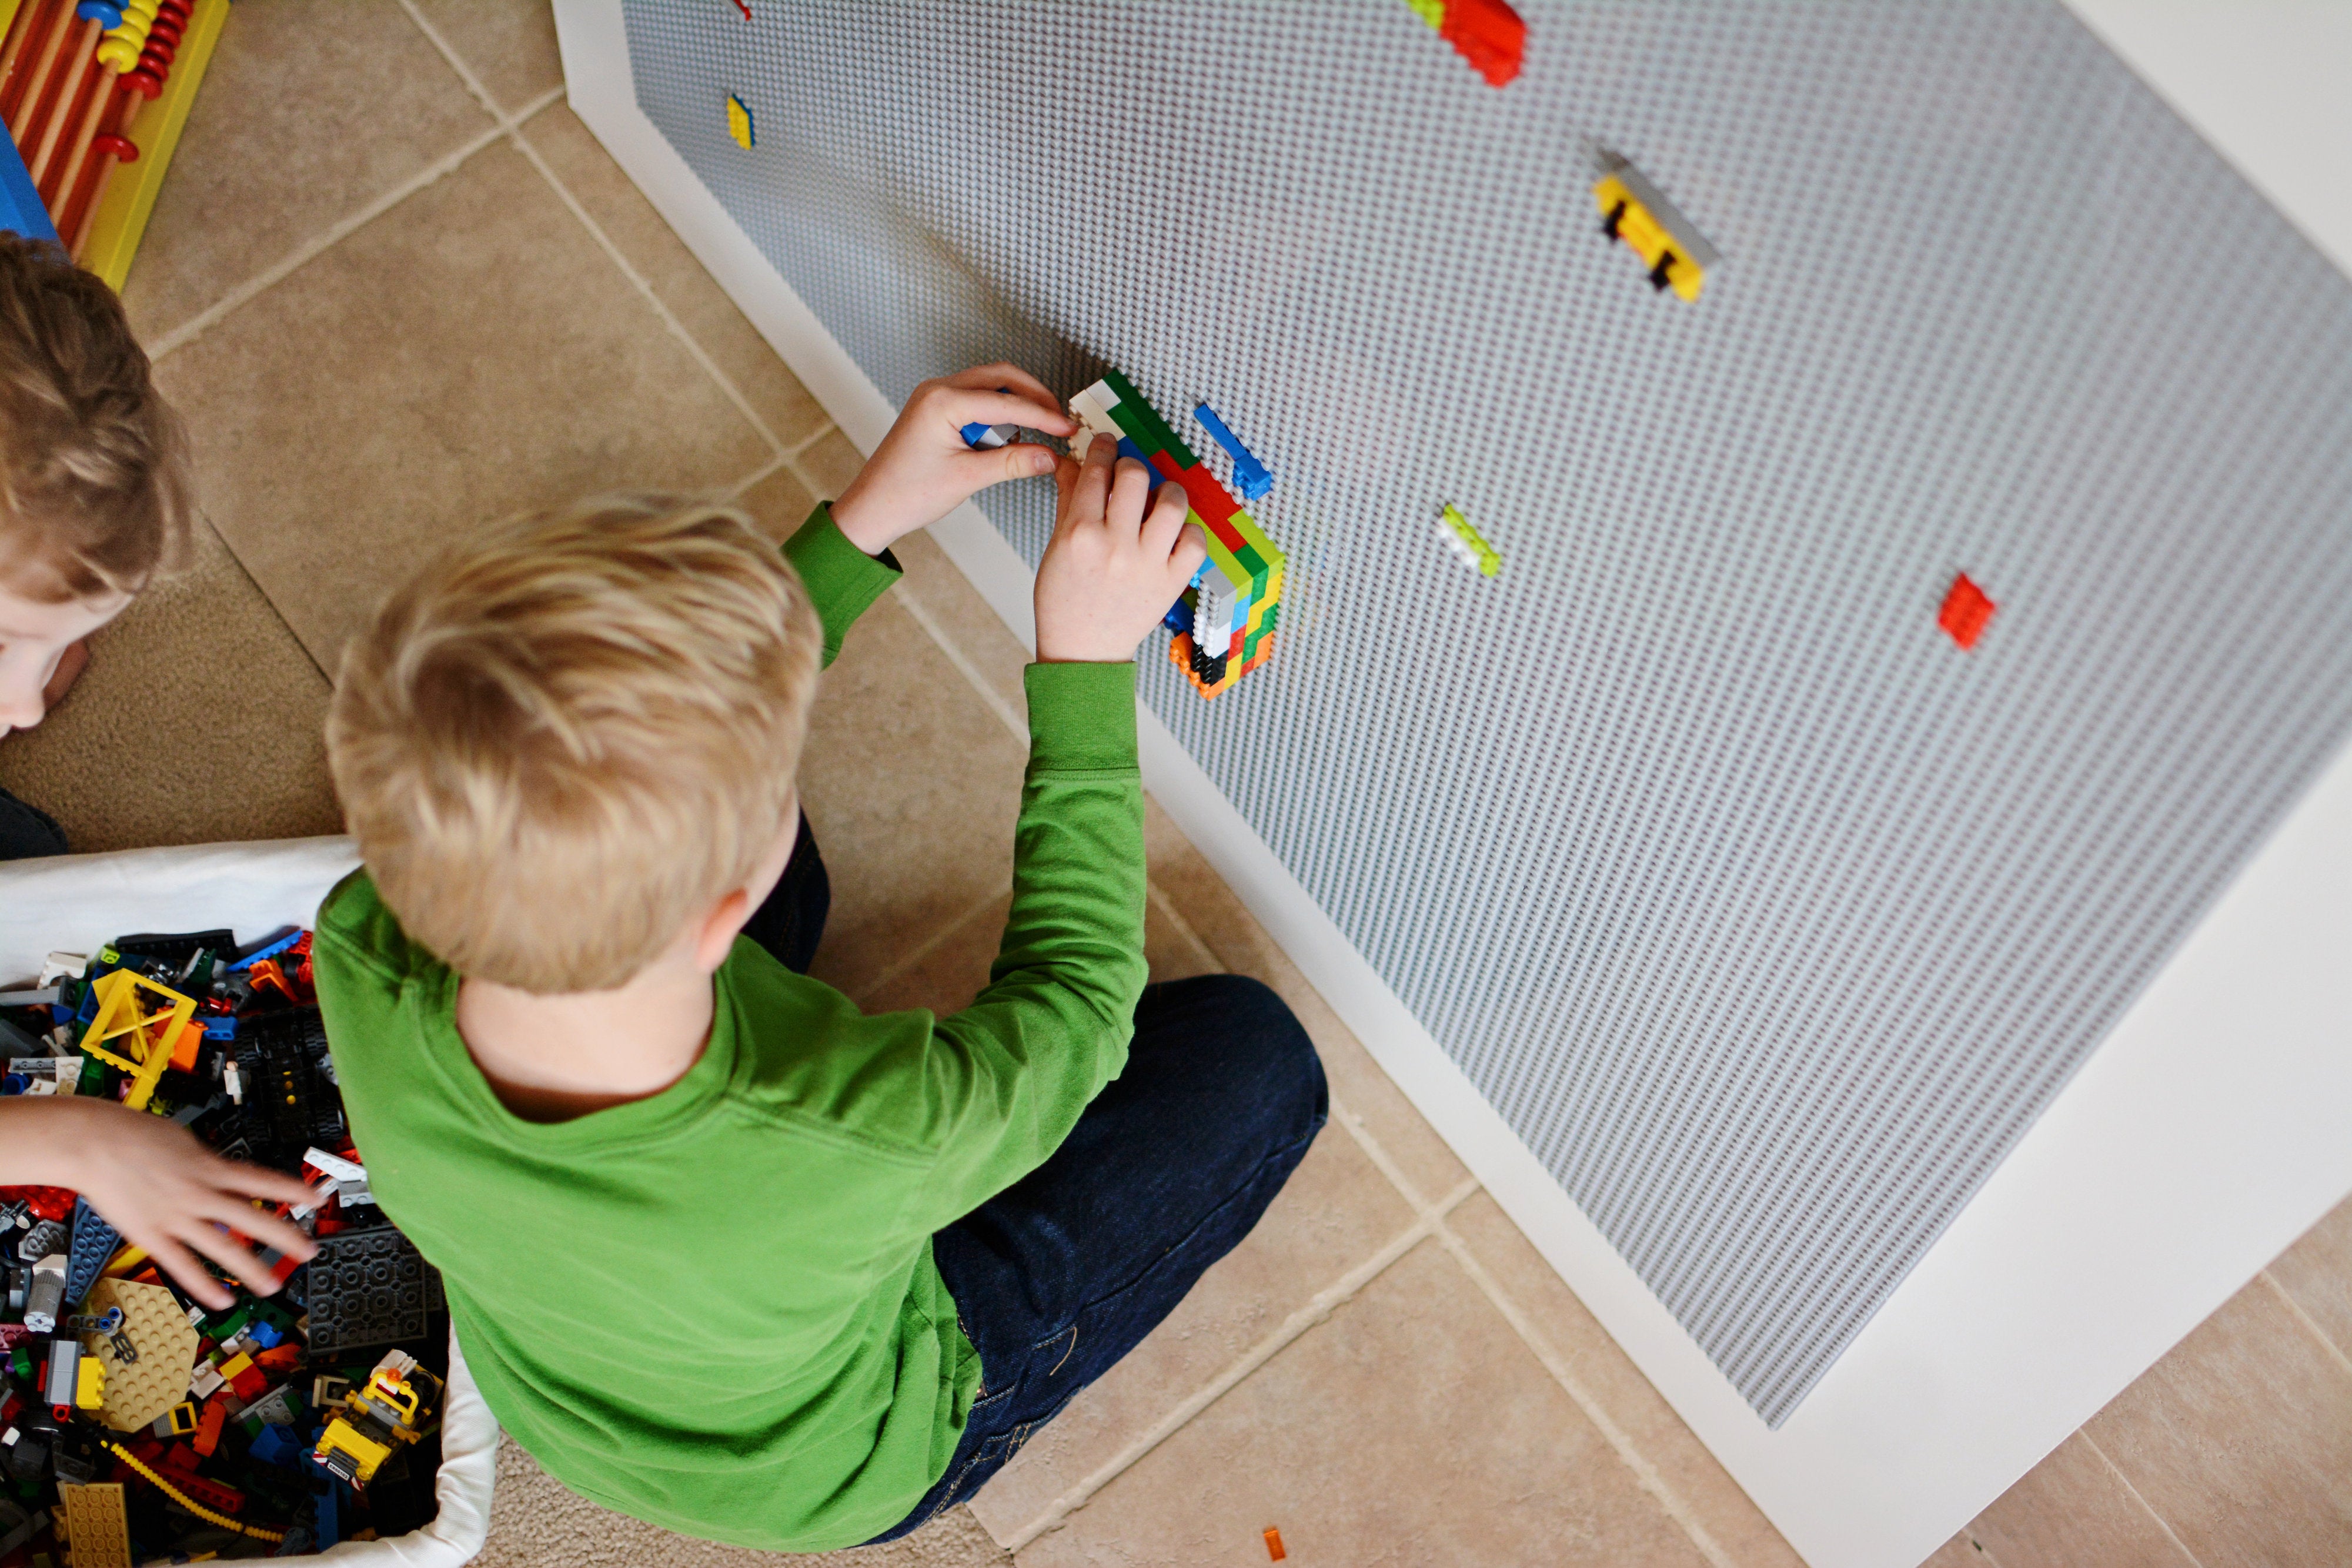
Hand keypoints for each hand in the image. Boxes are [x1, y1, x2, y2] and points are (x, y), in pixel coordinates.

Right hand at [0, 1096, 319, 1307]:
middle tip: (309, 1251)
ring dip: (251, 1268)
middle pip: (253, 1217)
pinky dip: (203, 1285)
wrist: (95, 1141)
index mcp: (212, 1167)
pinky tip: (221, 1299)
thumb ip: (207, 1161)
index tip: (318, 1199)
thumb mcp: (185, 1140)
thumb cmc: (135, 1134)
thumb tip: (222, 1170)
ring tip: (274, 1285)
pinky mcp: (152, 1235)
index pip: (264, 1180)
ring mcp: (178, 1216)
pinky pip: (183, 1265)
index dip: (294, 1191)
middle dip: (285, 1236)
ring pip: (223, 1247)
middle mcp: (201, 1193)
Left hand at [829, 363, 1076, 554]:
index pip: (1007, 402)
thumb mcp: (968, 478)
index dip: (1043, 416)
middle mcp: (937, 390)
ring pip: (990, 384)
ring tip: (1035, 431)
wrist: (873, 506)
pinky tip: (1008, 435)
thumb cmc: (907, 493)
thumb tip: (1049, 456)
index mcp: (943, 402)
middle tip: (1057, 420)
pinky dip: (997, 411)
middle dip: (1034, 396)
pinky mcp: (935, 408)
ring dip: (1015, 402)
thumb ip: (1012, 463)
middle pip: (1002, 377)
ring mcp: (935, 396)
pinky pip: (976, 398)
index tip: (1066, 428)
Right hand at [1034, 433, 1209, 662]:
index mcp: (1079, 533)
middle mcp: (1115, 545)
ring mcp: (1147, 564)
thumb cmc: (1065, 603)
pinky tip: (1173, 534)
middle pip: (1135, 476)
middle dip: (1131, 466)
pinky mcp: (1171, 582)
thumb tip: (1072, 462)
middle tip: (1129, 475)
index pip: (1097, 470)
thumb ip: (1067, 500)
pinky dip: (1189, 532)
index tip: (1107, 444)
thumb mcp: (1055, 547)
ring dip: (1166, 492)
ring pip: (1172, 503)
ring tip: (1158, 499)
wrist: (1083, 651)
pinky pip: (1195, 541)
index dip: (1104, 448)